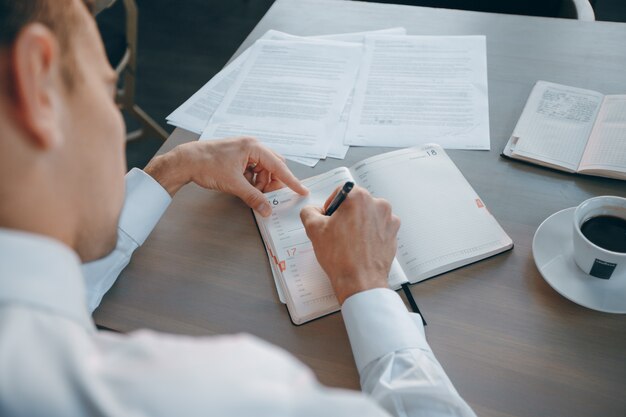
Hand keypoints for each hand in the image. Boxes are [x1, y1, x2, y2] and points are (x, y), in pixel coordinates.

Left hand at [144, 137, 307, 215]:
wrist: (186, 161)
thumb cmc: (207, 164)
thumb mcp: (233, 184)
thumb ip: (253, 197)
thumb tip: (266, 209)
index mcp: (254, 147)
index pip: (279, 166)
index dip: (291, 181)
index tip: (302, 190)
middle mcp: (251, 146)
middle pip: (273, 166)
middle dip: (272, 182)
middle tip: (270, 196)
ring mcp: (244, 151)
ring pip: (263, 169)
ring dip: (261, 183)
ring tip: (251, 192)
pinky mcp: (238, 157)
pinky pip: (253, 170)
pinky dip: (252, 180)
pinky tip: (244, 187)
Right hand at [300, 186, 399, 304]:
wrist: (360, 281)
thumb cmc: (341, 257)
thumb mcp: (314, 230)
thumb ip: (309, 212)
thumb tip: (312, 210)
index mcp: (358, 197)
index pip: (341, 192)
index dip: (332, 205)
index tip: (330, 218)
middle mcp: (377, 204)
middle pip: (357, 203)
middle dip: (346, 215)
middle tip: (338, 232)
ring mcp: (388, 219)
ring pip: (368, 215)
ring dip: (359, 224)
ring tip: (350, 242)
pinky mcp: (394, 233)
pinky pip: (379, 228)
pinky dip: (371, 234)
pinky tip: (361, 247)